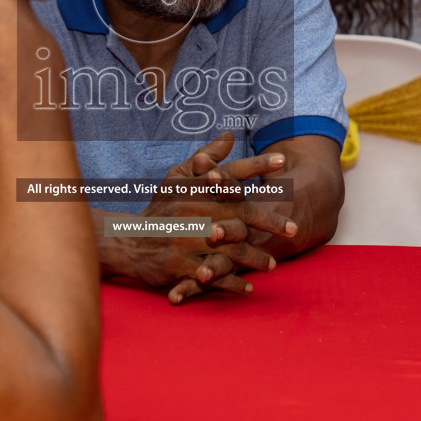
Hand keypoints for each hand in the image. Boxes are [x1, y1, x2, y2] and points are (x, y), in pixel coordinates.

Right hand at [104, 133, 292, 304]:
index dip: (256, 166)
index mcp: (195, 189)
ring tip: (272, 265)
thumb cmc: (160, 208)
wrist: (128, 240)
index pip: (230, 174)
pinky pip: (213, 276)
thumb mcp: (177, 178)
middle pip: (239, 215)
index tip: (282, 162)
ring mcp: (188, 240)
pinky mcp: (180, 265)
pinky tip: (248, 287)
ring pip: (231, 249)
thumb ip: (206, 156)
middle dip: (269, 221)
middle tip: (293, 229)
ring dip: (254, 258)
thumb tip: (230, 134)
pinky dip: (231, 283)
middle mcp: (194, 212)